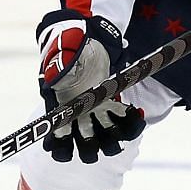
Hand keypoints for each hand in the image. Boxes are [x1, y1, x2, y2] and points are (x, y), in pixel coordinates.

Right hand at [36, 10, 143, 163]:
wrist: (84, 39)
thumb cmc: (68, 46)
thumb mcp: (61, 54)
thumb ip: (58, 66)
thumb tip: (54, 78)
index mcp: (59, 110)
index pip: (56, 143)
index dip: (61, 150)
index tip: (69, 143)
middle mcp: (78, 118)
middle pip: (85, 149)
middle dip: (92, 149)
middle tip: (99, 134)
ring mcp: (96, 114)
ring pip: (107, 142)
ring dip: (117, 138)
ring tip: (126, 119)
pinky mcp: (112, 106)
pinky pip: (125, 124)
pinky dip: (133, 123)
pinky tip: (136, 111)